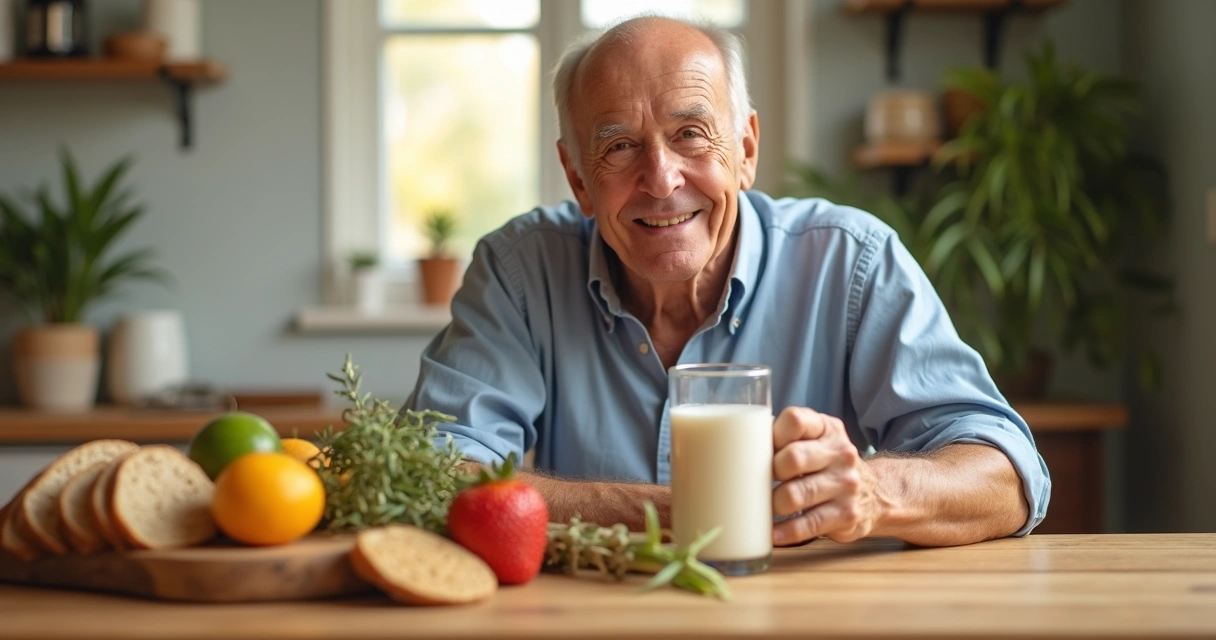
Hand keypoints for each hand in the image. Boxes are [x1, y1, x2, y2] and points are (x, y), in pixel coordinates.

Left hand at [771, 407, 885, 544]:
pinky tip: (772, 535)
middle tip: (758, 482)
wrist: (874, 494)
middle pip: (793, 458)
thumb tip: (735, 444)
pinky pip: (809, 525)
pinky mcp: (847, 515)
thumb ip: (785, 436)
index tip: (759, 449)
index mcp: (827, 428)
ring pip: (797, 495)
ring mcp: (846, 484)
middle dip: (769, 472)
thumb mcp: (815, 440)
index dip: (772, 435)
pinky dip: (786, 532)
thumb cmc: (826, 464)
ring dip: (773, 504)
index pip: (795, 420)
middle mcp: (841, 453)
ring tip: (763, 507)